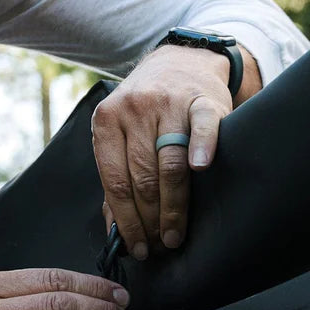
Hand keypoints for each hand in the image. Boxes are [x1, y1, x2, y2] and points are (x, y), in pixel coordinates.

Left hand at [90, 43, 259, 259]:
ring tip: (176, 234)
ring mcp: (168, 102)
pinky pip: (201, 126)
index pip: (114, 179)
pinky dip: (202, 147)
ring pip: (170, 163)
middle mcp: (134, 108)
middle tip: (160, 246)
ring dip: (174, 206)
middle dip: (150, 219)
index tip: (137, 246)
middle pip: (142, 176)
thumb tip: (114, 230)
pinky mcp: (201, 100)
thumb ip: (114, 174)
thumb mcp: (120, 131)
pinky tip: (201, 169)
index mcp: (106, 118)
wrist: (179, 62)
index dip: (126, 219)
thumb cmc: (147, 109)